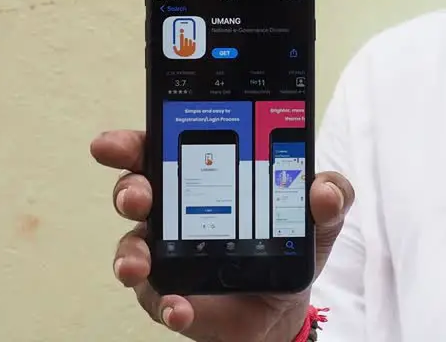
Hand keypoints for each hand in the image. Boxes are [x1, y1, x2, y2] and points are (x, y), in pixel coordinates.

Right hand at [91, 130, 353, 341]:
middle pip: (136, 189)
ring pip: (134, 246)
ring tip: (141, 263)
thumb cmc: (289, 243)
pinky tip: (178, 305)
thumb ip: (331, 195)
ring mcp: (165, 254)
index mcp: (203, 175)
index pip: (162, 147)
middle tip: (138, 196)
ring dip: (130, 252)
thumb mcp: (320, 216)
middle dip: (129, 188)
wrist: (285, 305)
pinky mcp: (169, 295)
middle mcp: (174, 209)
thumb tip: (324, 190)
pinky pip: (158, 299)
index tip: (115, 144)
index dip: (134, 141)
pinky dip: (166, 303)